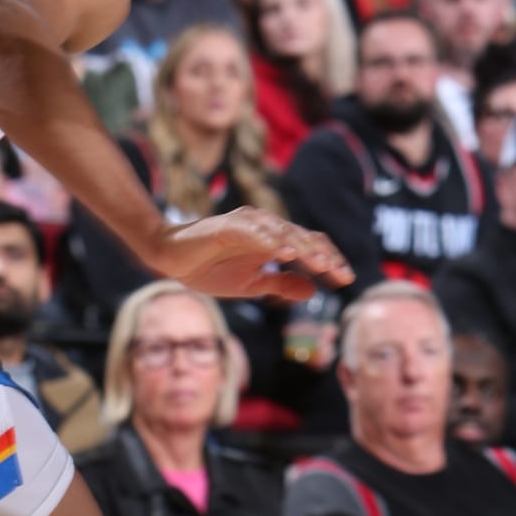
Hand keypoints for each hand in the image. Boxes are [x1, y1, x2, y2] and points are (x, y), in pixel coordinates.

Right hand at [155, 208, 351, 303]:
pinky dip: (270, 241)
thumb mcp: (252, 284)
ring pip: (283, 233)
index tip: (346, 280)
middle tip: (342, 275)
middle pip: (303, 238)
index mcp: (273, 241)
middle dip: (325, 258)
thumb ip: (281, 284)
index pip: (309, 245)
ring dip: (304, 249)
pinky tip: (285, 253)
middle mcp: (265, 227)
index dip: (330, 260)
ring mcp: (247, 224)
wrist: (170, 258)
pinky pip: (253, 232)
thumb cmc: (209, 268)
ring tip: (322, 265)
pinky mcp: (226, 226)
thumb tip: (313, 291)